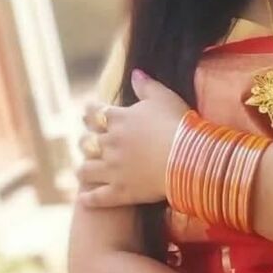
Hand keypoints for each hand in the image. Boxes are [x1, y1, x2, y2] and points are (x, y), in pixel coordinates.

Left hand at [77, 70, 188, 207]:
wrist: (190, 159)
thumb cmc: (179, 125)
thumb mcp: (164, 97)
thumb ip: (146, 85)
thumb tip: (134, 73)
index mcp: (118, 119)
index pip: (94, 112)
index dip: (89, 112)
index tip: (87, 113)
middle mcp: (109, 143)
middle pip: (86, 142)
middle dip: (85, 141)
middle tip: (86, 143)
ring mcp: (113, 169)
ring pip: (86, 170)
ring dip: (83, 169)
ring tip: (83, 171)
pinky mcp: (120, 192)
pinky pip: (97, 198)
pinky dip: (89, 198)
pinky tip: (85, 199)